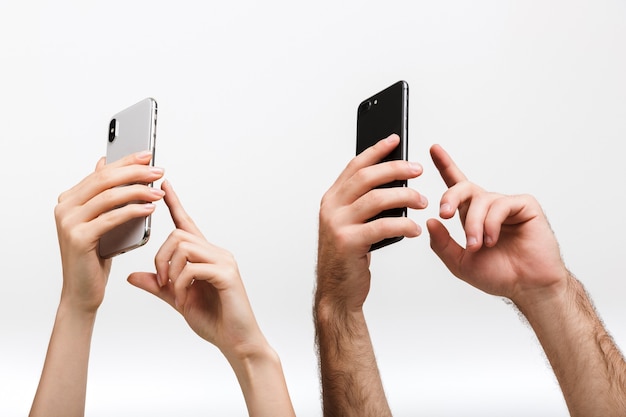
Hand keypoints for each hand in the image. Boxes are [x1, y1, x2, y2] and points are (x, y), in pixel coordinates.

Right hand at [54, 151, 164, 313]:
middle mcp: (64, 207)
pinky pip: (112, 218)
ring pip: (109, 197)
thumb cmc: (95, 257)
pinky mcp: (78, 238)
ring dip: (138, 191)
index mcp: (69, 199)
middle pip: (105, 180)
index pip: (101, 172)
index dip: (126, 161)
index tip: (148, 155)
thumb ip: (101, 194)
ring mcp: (68, 222)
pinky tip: (149, 209)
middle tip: (158, 172)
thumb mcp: (100, 221)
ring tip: (158, 192)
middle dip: (135, 173)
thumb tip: (104, 162)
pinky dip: (133, 211)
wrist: (83, 292)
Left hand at [128, 180, 265, 358]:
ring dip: (171, 271)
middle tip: (161, 282)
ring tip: (177, 294)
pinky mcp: (227, 274)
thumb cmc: (213, 319)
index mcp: (205, 255)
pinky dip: (182, 285)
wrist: (236, 341)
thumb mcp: (177, 300)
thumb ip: (157, 285)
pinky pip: (194, 268)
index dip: (174, 203)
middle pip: (178, 236)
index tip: (163, 185)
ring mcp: (223, 262)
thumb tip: (131, 276)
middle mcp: (216, 252)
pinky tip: (185, 300)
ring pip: (184, 248)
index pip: (186, 223)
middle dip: (161, 258)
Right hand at [316, 134, 427, 312]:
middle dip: (395, 169)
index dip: (376, 150)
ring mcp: (337, 224)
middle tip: (418, 170)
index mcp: (332, 200)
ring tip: (422, 201)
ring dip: (404, 196)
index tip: (395, 140)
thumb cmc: (349, 258)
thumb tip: (396, 184)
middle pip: (366, 177)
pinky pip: (381, 226)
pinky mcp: (348, 242)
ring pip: (375, 199)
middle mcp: (331, 208)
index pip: (355, 166)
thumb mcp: (352, 225)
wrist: (337, 292)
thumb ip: (364, 205)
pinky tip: (414, 228)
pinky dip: (402, 225)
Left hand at [426, 144, 568, 304]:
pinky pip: (501, 204)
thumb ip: (442, 244)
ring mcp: (507, 205)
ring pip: (481, 200)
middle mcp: (488, 207)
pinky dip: (492, 223)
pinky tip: (493, 239)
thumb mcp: (460, 263)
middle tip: (445, 213)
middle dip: (450, 197)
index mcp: (472, 216)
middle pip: (463, 187)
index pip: (456, 185)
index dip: (445, 165)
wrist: (527, 287)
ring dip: (474, 224)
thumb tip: (430, 221)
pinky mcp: (524, 206)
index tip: (434, 149)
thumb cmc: (499, 275)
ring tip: (478, 245)